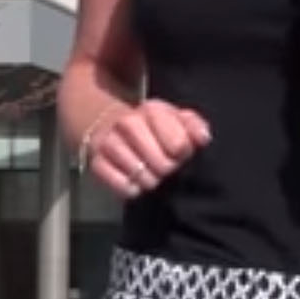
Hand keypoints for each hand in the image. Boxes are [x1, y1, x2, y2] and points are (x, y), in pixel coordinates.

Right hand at [85, 99, 211, 198]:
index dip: (184, 153)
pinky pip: (119, 184)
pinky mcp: (96, 162)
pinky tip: (136, 184)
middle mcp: (127, 123)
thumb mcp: (176, 118)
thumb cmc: (153, 126)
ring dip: (151, 181)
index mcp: (152, 110)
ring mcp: (109, 142)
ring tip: (153, 176)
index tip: (182, 154)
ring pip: (140, 174)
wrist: (112, 124)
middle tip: (167, 168)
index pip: (178, 143)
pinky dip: (130, 189)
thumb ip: (194, 125)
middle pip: (160, 162)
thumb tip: (202, 139)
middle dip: (168, 169)